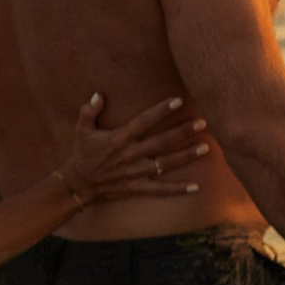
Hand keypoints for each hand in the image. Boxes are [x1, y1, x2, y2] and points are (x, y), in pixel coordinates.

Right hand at [59, 91, 211, 208]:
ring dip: (186, 156)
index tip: (179, 100)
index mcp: (119, 138)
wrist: (79, 184)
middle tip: (202, 123)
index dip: (161, 110)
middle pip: (162, 142)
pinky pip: (161, 190)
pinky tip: (196, 187)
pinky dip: (178, 190)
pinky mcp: (138, 187)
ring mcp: (136, 173)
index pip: (144, 121)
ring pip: (166, 164)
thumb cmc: (82, 153)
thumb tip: (99, 94)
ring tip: (206, 147)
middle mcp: (131, 155)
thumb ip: (89, 110)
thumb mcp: (82, 129)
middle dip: (183, 132)